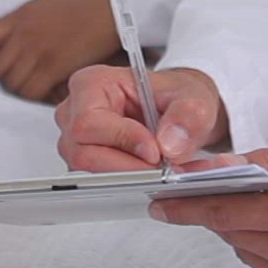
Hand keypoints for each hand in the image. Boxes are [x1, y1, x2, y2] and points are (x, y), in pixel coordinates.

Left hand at [0, 0, 117, 102]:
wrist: (119, 7)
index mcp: (23, 12)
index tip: (9, 57)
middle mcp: (25, 33)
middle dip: (8, 74)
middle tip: (24, 76)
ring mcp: (38, 51)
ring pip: (12, 83)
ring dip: (22, 87)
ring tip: (37, 85)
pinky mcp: (54, 68)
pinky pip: (31, 91)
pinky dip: (38, 96)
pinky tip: (50, 90)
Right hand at [55, 64, 227, 171]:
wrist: (178, 111)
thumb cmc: (174, 96)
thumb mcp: (192, 97)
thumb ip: (187, 115)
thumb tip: (170, 144)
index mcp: (90, 84)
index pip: (89, 121)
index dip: (121, 139)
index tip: (154, 151)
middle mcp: (75, 112)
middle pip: (86, 153)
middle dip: (130, 167)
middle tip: (166, 169)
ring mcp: (76, 141)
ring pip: (92, 173)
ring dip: (134, 177)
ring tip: (168, 170)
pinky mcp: (87, 163)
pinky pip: (103, 182)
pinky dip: (134, 183)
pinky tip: (158, 174)